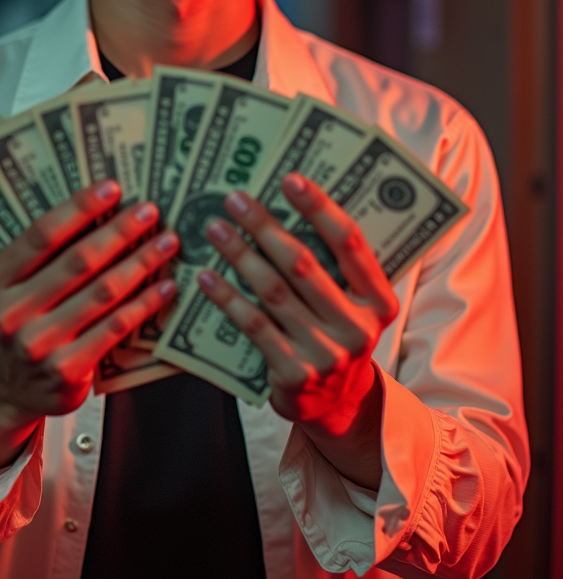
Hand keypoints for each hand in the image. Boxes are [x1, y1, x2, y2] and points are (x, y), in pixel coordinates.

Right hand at [0, 180, 177, 488]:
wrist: (5, 391)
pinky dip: (145, 303)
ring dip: (141, 262)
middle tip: (149, 210)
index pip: (41, 236)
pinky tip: (165, 285)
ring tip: (166, 241)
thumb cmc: (19, 324)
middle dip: (119, 231)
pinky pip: (116, 327)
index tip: (112, 187)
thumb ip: (40, 257)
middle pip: (77, 262)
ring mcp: (39, 346)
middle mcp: (11, 314)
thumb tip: (97, 208)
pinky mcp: (67, 371)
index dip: (79, 208)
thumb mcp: (10, 288)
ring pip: (102, 293)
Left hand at [198, 173, 397, 488]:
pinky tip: (206, 276)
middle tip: (234, 198)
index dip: (319, 208)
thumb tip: (285, 204)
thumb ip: (333, 265)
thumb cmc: (336, 332)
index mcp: (378, 300)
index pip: (350, 242)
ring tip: (214, 227)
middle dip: (264, 226)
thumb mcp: (352, 302)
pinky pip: (253, 325)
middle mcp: (357, 327)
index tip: (289, 179)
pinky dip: (227, 298)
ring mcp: (325, 353)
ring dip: (239, 255)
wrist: (337, 404)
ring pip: (273, 291)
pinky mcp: (293, 374)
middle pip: (303, 263)